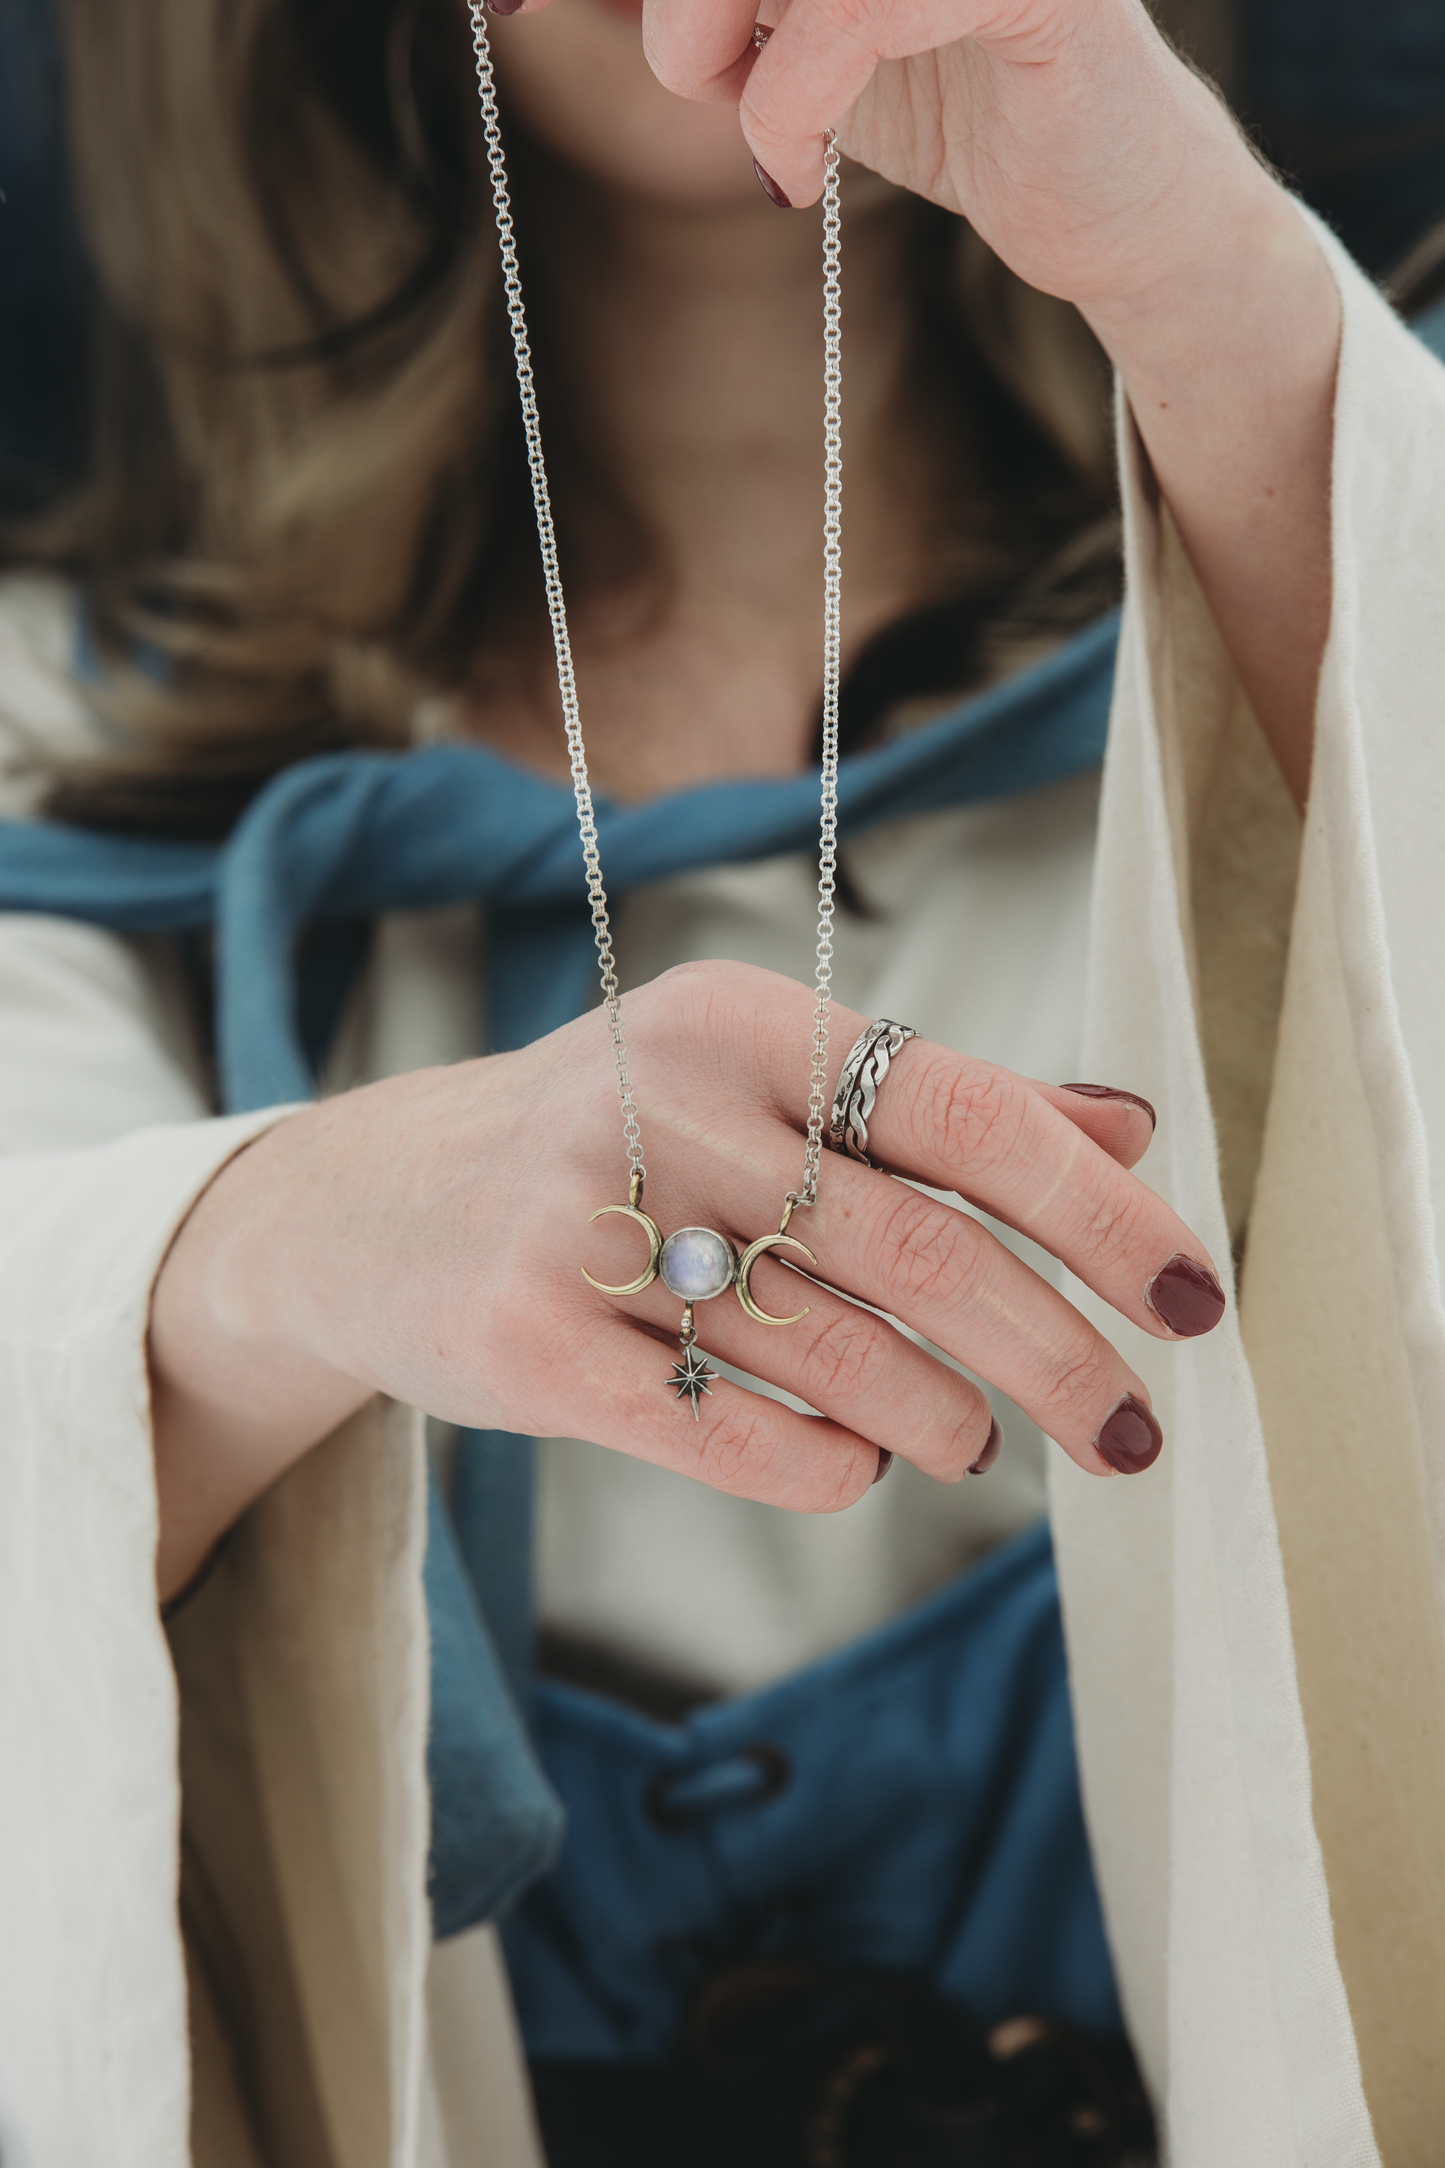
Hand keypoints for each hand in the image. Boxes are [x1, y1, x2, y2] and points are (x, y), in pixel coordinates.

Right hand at [151, 960, 1223, 1595]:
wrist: (376, 1206)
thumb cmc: (616, 1143)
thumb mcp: (763, 1084)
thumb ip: (942, 1103)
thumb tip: (1129, 1129)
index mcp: (744, 1019)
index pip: (968, 1114)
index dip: (1100, 1214)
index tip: (1190, 1300)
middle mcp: (662, 1101)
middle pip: (918, 1250)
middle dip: (1052, 1355)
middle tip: (1126, 1430)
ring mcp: (583, 1223)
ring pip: (832, 1352)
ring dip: (940, 1415)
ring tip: (972, 1439)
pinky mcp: (526, 1343)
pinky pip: (726, 1432)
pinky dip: (824, 1464)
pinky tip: (856, 1460)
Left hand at [642, 0, 1240, 309]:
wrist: (1102, 207)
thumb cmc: (953, 109)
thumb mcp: (788, 41)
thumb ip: (699, 0)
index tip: (526, 3)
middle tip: (688, 72)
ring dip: (706, 39)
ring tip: (761, 126)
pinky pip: (854, 7)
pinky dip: (788, 99)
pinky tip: (800, 165)